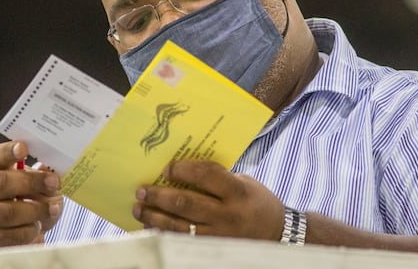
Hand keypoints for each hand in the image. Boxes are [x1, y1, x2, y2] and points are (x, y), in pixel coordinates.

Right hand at [0, 141, 62, 247]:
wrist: (11, 235)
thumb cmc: (25, 202)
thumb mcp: (35, 184)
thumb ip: (42, 176)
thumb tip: (48, 172)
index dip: (8, 151)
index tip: (24, 148)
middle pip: (1, 182)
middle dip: (31, 182)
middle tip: (54, 182)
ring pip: (8, 212)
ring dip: (36, 210)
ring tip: (53, 209)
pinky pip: (13, 234)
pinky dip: (31, 230)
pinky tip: (38, 225)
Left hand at [132, 160, 284, 240]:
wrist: (278, 234)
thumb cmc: (257, 202)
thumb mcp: (244, 183)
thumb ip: (218, 178)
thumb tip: (182, 172)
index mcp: (237, 191)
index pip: (205, 175)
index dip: (182, 169)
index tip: (167, 168)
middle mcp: (228, 214)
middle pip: (185, 202)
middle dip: (159, 195)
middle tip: (141, 190)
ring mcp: (219, 235)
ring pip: (179, 226)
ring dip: (155, 216)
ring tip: (139, 208)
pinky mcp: (213, 248)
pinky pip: (182, 241)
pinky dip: (163, 233)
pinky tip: (151, 226)